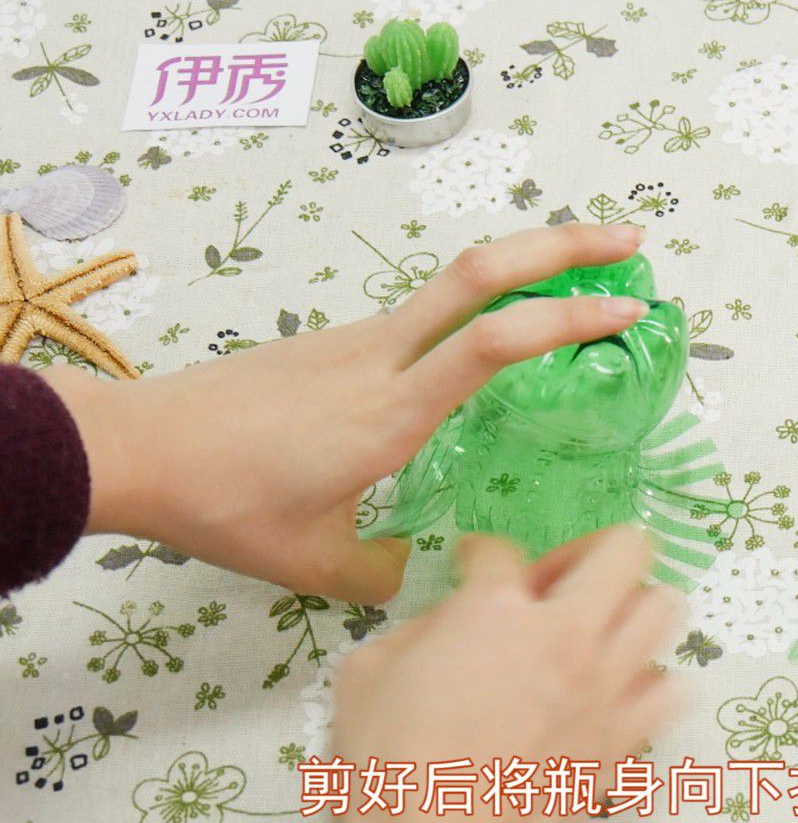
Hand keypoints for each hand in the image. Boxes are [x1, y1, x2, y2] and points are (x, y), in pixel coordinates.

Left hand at [44, 223, 647, 601]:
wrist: (138, 449)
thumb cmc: (226, 507)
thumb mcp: (316, 564)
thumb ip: (388, 575)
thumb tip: (434, 579)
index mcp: (391, 412)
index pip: (494, 344)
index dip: (568, 318)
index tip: (627, 312)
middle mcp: (382, 359)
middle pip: (482, 272)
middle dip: (564, 246)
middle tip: (634, 242)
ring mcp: (358, 341)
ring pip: (456, 279)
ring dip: (528, 261)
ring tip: (586, 271)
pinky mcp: (338, 342)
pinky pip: (428, 308)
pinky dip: (486, 298)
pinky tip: (502, 326)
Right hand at [333, 528, 685, 822]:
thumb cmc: (389, 764)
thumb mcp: (369, 670)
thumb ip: (420, 627)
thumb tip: (449, 622)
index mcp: (495, 607)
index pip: (501, 549)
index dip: (477, 555)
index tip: (471, 568)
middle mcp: (566, 633)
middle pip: (625, 548)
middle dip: (590, 552)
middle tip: (555, 585)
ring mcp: (606, 684)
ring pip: (664, 608)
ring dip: (632, 607)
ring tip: (597, 630)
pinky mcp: (626, 735)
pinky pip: (671, 688)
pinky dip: (651, 681)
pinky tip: (617, 690)